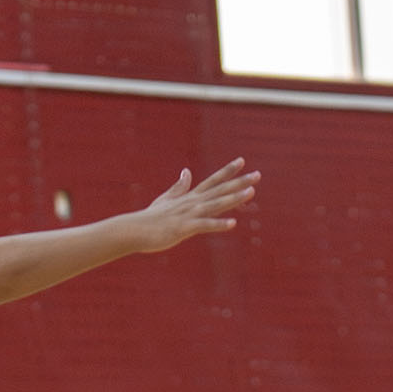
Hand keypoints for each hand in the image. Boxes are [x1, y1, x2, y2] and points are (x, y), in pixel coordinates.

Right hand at [132, 159, 258, 251]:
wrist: (134, 230)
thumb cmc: (150, 218)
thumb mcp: (166, 200)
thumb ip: (179, 187)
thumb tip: (187, 171)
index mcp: (190, 197)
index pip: (213, 181)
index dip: (228, 171)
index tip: (242, 161)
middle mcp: (192, 203)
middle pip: (220, 190)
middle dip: (239, 182)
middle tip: (258, 175)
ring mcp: (189, 214)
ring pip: (215, 204)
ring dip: (234, 198)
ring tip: (251, 192)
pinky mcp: (184, 228)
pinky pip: (204, 226)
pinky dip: (218, 224)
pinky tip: (233, 223)